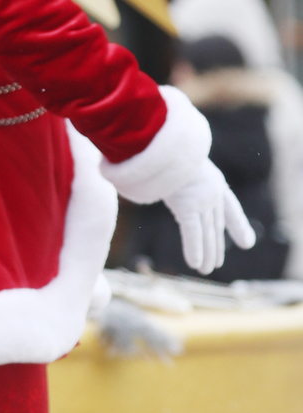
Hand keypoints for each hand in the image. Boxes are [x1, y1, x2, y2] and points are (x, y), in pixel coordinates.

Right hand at [163, 159, 254, 274]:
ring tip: (206, 270)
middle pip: (215, 225)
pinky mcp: (187, 206)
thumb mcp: (180, 163)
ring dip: (206, 254)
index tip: (247, 242)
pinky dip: (194, 249)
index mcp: (214, 180)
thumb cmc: (166, 149)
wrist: (165, 142)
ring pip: (205, 233)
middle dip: (216, 246)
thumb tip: (169, 182)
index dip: (238, 225)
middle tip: (216, 264)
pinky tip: (195, 263)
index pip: (231, 207)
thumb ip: (179, 176)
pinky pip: (192, 232)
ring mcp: (200, 200)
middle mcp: (211, 192)